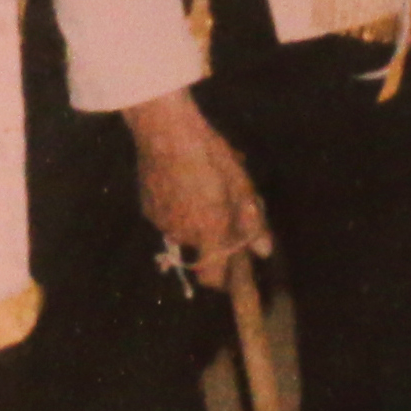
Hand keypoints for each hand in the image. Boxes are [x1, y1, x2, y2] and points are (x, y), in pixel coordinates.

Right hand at [123, 86, 267, 288]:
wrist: (164, 130)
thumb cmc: (209, 154)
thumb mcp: (240, 185)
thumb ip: (253, 222)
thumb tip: (264, 252)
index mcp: (209, 231)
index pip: (213, 278)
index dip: (223, 280)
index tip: (235, 268)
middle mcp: (182, 235)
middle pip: (202, 247)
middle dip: (213, 232)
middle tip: (223, 202)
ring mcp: (161, 223)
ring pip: (184, 230)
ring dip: (195, 217)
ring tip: (201, 184)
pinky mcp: (146, 207)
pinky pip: (167, 216)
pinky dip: (176, 207)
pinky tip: (180, 180)